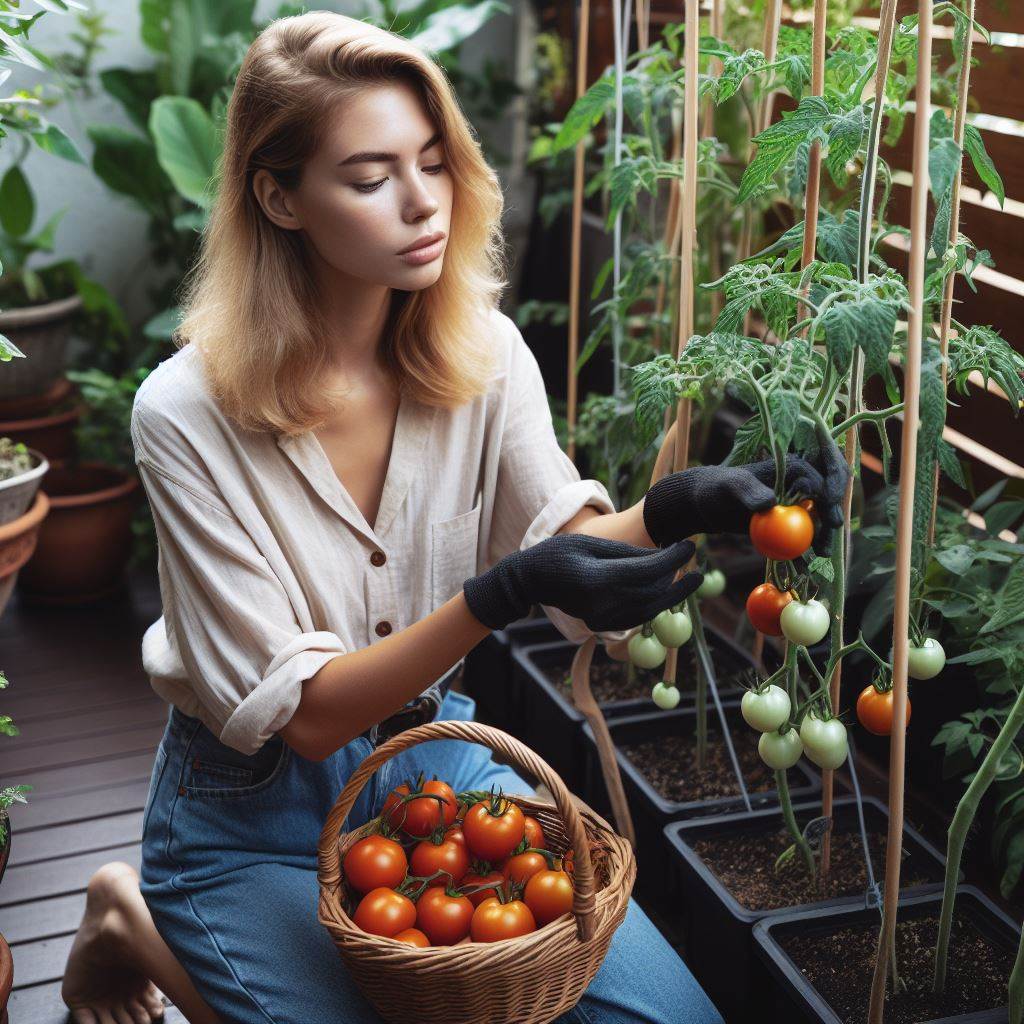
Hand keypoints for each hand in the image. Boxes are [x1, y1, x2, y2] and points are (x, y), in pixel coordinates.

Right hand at [462, 535, 703, 632]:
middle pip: (653, 593)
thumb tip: (662, 556)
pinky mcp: (601, 624)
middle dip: (677, 578)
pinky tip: (663, 593)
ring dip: (670, 595)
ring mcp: (601, 618)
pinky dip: (653, 606)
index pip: (648, 571)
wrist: (531, 580)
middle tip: (695, 565)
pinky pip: (636, 617)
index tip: (691, 546)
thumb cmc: (559, 553)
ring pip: (649, 610)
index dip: (674, 559)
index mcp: (599, 579)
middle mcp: (602, 604)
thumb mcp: (592, 544)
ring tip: (687, 580)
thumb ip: (628, 553)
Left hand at [642, 448, 849, 550]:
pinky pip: (799, 540)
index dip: (830, 500)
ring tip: (818, 557)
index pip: (820, 483)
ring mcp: (794, 507)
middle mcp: (799, 487)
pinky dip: (802, 553)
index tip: (831, 520)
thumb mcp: (730, 487)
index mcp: (793, 470)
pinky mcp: (786, 525)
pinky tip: (803, 567)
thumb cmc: (716, 488)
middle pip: (825, 506)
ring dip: (821, 541)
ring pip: (816, 525)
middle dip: (830, 523)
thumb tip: (771, 503)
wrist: (705, 505)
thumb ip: (749, 491)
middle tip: (825, 546)